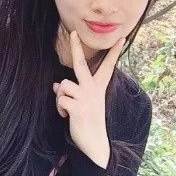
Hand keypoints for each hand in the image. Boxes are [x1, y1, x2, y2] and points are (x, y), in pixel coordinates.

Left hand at [52, 31, 124, 167]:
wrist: (94, 144)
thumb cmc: (87, 122)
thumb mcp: (83, 104)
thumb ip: (72, 92)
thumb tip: (55, 84)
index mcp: (97, 88)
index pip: (107, 67)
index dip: (113, 52)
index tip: (121, 38)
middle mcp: (93, 89)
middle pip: (82, 64)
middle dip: (76, 47)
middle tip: (73, 32)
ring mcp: (87, 97)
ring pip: (63, 85)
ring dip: (60, 97)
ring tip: (67, 108)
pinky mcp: (78, 107)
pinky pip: (60, 99)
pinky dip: (59, 108)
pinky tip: (66, 116)